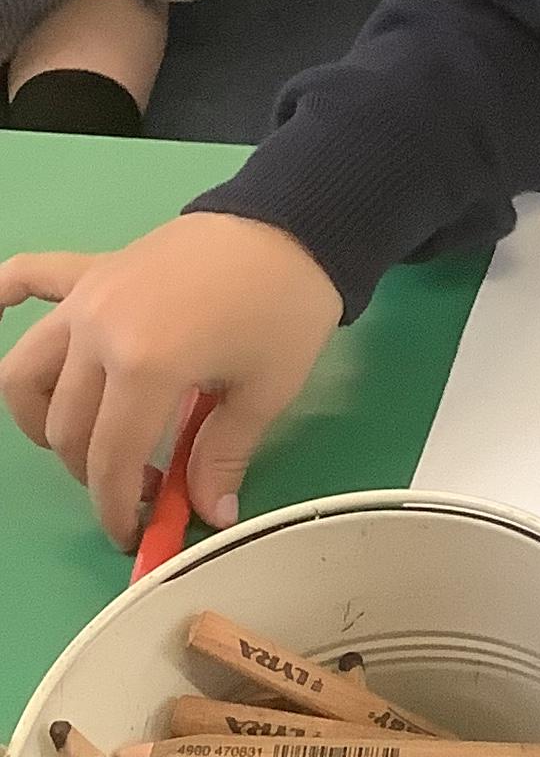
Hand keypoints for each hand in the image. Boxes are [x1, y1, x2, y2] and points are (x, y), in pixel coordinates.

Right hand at [0, 216, 342, 548]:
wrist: (292, 224)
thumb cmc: (286, 309)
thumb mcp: (266, 391)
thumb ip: (224, 454)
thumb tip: (211, 514)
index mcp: (144, 366)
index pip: (110, 457)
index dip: (115, 505)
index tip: (133, 532)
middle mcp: (97, 333)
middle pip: (66, 426)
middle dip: (93, 473)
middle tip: (141, 488)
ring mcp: (86, 298)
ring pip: (26, 372)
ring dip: (41, 418)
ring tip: (84, 439)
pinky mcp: (90, 269)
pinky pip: (27, 277)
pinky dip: (2, 297)